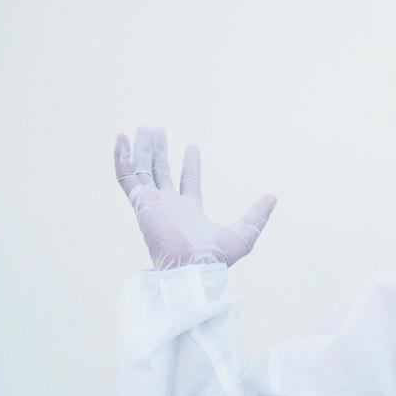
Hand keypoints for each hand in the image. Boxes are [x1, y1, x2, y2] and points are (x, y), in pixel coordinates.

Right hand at [114, 126, 276, 269]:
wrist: (192, 267)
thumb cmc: (216, 257)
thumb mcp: (245, 232)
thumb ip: (257, 214)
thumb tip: (273, 197)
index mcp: (190, 212)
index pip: (188, 182)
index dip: (190, 163)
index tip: (193, 146)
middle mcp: (168, 207)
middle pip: (160, 173)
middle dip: (159, 152)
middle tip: (158, 130)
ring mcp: (152, 204)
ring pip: (142, 171)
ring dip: (142, 149)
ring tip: (144, 128)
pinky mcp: (140, 203)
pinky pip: (126, 177)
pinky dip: (122, 158)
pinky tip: (121, 138)